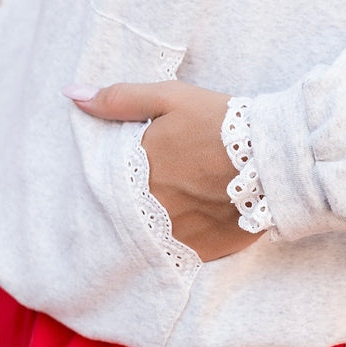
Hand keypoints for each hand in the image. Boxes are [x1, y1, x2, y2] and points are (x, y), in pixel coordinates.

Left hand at [63, 81, 260, 262]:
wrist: (274, 156)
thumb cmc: (221, 123)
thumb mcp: (170, 98)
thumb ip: (119, 99)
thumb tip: (71, 95)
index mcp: (137, 168)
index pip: (107, 179)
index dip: (116, 175)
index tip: (132, 170)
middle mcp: (149, 204)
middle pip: (127, 208)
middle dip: (135, 200)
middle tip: (158, 188)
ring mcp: (173, 230)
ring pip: (149, 232)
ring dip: (153, 222)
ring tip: (171, 208)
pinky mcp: (200, 249)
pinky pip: (176, 251)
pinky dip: (177, 239)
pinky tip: (187, 224)